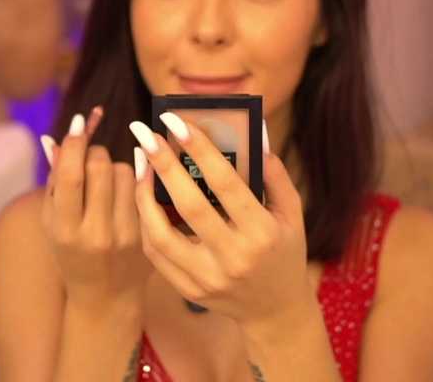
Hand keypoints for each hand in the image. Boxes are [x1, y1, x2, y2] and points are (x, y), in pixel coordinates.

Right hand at [40, 107, 153, 311]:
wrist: (105, 296)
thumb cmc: (71, 253)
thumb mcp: (52, 222)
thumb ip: (54, 182)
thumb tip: (52, 138)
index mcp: (63, 230)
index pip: (71, 176)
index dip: (76, 143)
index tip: (81, 121)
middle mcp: (94, 233)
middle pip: (99, 166)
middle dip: (94, 152)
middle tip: (91, 158)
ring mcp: (123, 234)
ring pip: (124, 171)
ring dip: (114, 166)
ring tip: (106, 184)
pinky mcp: (145, 235)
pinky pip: (141, 187)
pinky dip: (133, 179)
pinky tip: (124, 191)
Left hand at [129, 112, 312, 326]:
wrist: (275, 310)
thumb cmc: (285, 252)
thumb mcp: (292, 213)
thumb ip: (274, 174)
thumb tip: (254, 135)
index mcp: (262, 232)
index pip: (225, 184)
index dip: (200, 149)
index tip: (177, 121)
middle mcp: (233, 257)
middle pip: (188, 205)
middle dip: (163, 164)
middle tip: (144, 132)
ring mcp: (207, 278)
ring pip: (161, 234)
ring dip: (143, 195)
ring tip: (140, 164)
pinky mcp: (189, 290)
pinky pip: (157, 254)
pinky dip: (146, 223)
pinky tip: (144, 198)